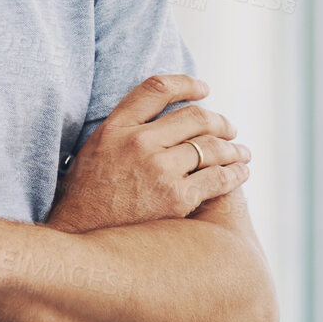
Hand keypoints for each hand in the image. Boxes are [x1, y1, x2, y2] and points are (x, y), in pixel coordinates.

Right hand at [47, 74, 250, 233]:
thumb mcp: (94, 150)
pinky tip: (241, 173)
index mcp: (117, 127)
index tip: (204, 89)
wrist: (80, 237)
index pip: (157, 89)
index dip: (186, 84)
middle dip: (220, 121)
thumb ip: (123, 130)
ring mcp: (159, 169)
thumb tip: (158, 118)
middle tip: (230, 129)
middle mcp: (139, 142)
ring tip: (242, 153)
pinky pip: (218, 178)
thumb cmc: (87, 196)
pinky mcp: (176, 197)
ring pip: (212, 147)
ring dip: (234, 149)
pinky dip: (235, 174)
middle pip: (194, 117)